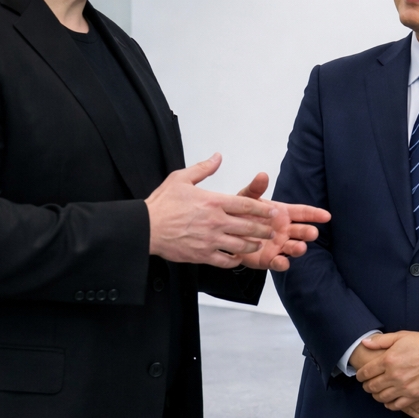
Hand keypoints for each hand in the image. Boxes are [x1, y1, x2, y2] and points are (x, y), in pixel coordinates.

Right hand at [145, 154, 277, 267]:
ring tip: (258, 244)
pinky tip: (238, 258)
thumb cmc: (162, 203)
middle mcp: (216, 222)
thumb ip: (203, 168)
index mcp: (213, 202)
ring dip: (252, 246)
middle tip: (271, 231)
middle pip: (248, 227)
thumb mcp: (181, 178)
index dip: (262, 209)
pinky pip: (225, 261)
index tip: (273, 211)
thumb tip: (218, 156)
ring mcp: (210, 241)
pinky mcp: (202, 255)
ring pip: (240, 246)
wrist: (145, 228)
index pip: (245, 205)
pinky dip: (235, 260)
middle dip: (263, 230)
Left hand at [231, 172, 330, 271]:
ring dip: (298, 248)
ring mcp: (279, 245)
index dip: (315, 214)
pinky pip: (278, 262)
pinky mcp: (270, 259)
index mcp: (283, 214)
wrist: (227, 232)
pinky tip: (283, 262)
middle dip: (308, 233)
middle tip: (313, 233)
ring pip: (293, 248)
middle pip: (301, 231)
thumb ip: (255, 189)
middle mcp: (285, 230)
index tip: (326, 216)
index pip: (303, 213)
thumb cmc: (241, 213)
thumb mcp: (246, 199)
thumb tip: (262, 175)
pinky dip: (282, 263)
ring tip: (300, 247)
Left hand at [355, 331, 418, 409]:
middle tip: (367, 384)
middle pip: (372, 386)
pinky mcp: (413, 396)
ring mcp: (403, 387)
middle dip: (367, 386)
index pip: (366, 372)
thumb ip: (381, 341)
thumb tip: (365, 343)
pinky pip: (396, 406)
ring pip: (382, 397)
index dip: (360, 375)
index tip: (360, 376)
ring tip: (377, 392)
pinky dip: (389, 405)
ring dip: (376, 395)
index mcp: (388, 359)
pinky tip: (389, 401)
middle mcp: (393, 375)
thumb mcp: (401, 336)